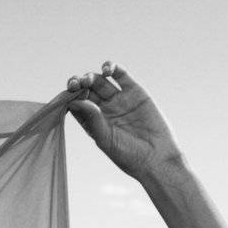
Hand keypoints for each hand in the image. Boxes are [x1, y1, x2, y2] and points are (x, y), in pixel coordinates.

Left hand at [65, 61, 181, 180]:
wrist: (158, 159)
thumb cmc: (130, 155)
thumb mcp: (106, 139)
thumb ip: (92, 119)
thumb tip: (75, 100)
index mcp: (93, 120)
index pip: (76, 102)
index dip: (70, 94)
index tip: (69, 93)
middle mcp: (104, 108)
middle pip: (86, 89)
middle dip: (79, 83)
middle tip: (77, 84)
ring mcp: (120, 99)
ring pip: (101, 80)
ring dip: (92, 76)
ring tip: (90, 80)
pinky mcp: (135, 92)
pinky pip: (121, 75)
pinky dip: (112, 68)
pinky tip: (107, 69)